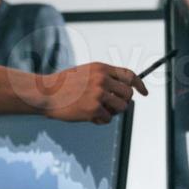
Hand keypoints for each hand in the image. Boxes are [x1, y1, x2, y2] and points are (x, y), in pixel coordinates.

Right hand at [30, 62, 147, 124]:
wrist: (44, 94)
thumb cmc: (63, 85)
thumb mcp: (85, 73)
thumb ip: (103, 78)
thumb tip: (123, 91)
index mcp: (100, 68)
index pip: (128, 74)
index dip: (139, 84)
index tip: (144, 93)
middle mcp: (101, 79)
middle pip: (128, 93)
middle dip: (123, 102)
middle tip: (112, 106)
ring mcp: (98, 94)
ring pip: (121, 107)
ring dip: (113, 112)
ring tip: (99, 111)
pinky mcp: (93, 109)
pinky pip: (108, 118)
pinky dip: (100, 120)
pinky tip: (88, 116)